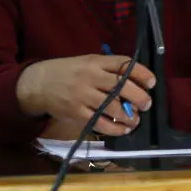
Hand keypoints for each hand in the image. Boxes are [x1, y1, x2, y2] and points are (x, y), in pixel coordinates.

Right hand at [16, 55, 155, 138]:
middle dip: (140, 97)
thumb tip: (136, 84)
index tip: (152, 82)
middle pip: (122, 86)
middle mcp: (89, 76)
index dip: (142, 73)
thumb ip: (107, 70)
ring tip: (135, 120)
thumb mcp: (85, 62)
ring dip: (130, 116)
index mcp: (94, 61)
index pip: (123, 64)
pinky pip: (100, 123)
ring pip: (114, 108)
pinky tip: (123, 129)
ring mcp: (82, 95)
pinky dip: (115, 128)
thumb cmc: (66, 73)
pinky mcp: (76, 112)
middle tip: (147, 104)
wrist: (37, 84)